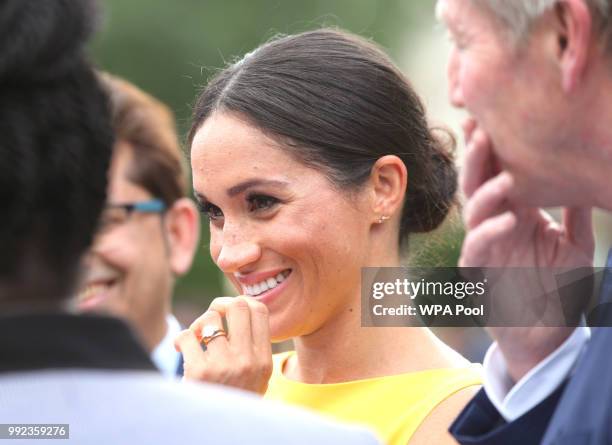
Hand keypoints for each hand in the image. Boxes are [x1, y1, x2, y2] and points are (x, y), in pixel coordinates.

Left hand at [174, 296, 272, 394]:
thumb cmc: (233, 400)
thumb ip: (254, 348)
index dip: (242, 302)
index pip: (260, 311)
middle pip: (237, 306)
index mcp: (264, 360)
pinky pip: (187, 336)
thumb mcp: (256, 378)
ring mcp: (224, 366)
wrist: (216, 432)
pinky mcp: (199, 373)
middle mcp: (248, 360)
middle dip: (220, 305)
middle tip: (211, 319)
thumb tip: (240, 307)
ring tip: (195, 338)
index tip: (229, 312)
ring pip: (210, 318)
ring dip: (198, 324)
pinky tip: (180, 349)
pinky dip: (180, 339)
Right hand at [459, 119, 593, 381]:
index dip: (494, 148)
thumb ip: (576, 214)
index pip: (498, 173)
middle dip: (477, 157)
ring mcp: (483, 247)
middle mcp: (494, 224)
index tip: (494, 117)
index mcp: (512, 212)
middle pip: (477, 183)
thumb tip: (590, 178)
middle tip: (482, 129)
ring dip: (484, 192)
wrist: (545, 335)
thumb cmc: (556, 289)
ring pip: (472, 211)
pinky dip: (490, 232)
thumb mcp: (575, 246)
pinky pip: (477, 248)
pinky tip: (509, 218)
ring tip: (503, 175)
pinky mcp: (478, 272)